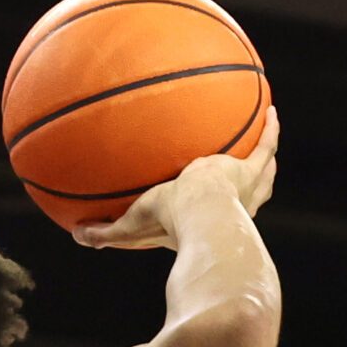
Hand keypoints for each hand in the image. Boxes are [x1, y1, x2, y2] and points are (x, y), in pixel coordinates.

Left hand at [74, 107, 278, 249]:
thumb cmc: (168, 224)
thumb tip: (75, 236)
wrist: (201, 216)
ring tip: (266, 140)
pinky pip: (266, 146)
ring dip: (265, 160)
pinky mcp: (251, 169)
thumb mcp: (132, 227)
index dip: (212, 205)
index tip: (210, 196)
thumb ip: (105, 232)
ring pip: (263, 173)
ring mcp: (248, 188)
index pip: (211, 212)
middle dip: (250, 184)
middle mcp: (235, 207)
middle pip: (248, 194)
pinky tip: (271, 111)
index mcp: (209, 219)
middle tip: (247, 170)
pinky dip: (270, 130)